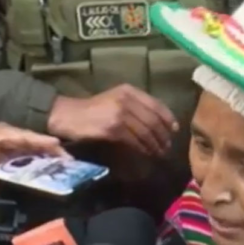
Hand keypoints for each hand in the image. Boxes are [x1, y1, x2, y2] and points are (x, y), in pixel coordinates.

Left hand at [0, 123, 69, 188]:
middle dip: (53, 148)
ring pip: (37, 145)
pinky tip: (55, 164)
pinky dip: (45, 156)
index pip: (27, 136)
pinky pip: (34, 151)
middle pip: (36, 140)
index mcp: (5, 134)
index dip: (42, 140)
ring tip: (67, 162)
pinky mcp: (19, 147)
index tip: (58, 143)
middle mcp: (13, 134)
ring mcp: (17, 140)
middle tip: (69, 159)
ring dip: (51, 153)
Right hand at [48, 85, 178, 155]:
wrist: (68, 115)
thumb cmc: (93, 109)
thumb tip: (159, 122)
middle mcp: (126, 100)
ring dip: (155, 145)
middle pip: (153, 120)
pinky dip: (143, 149)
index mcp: (129, 91)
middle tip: (167, 146)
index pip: (156, 105)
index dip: (168, 118)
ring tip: (159, 152)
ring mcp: (119, 114)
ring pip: (146, 132)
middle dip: (163, 135)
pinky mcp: (113, 129)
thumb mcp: (115, 100)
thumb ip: (135, 106)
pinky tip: (146, 153)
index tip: (174, 129)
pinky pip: (135, 141)